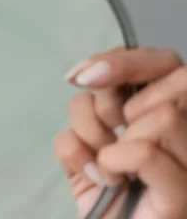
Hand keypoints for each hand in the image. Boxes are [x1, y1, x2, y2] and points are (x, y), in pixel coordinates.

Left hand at [55, 48, 186, 217]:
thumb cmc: (102, 193)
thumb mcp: (86, 141)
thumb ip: (92, 106)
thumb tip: (85, 77)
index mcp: (171, 113)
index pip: (164, 61)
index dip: (121, 60)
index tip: (78, 77)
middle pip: (167, 81)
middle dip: (107, 102)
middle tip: (96, 137)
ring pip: (162, 114)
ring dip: (106, 138)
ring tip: (103, 166)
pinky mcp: (184, 194)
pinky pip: (146, 151)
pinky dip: (113, 160)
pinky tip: (108, 179)